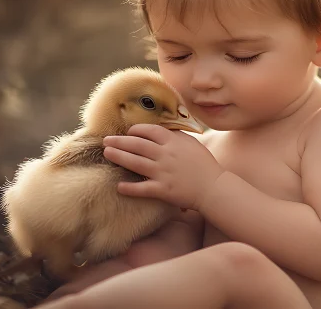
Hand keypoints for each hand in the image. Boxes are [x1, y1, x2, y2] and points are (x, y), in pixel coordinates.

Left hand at [103, 124, 223, 209]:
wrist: (214, 187)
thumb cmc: (204, 165)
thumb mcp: (191, 143)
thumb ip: (175, 136)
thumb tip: (159, 129)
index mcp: (173, 141)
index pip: (149, 130)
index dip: (135, 130)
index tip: (128, 132)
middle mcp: (166, 155)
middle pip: (137, 145)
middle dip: (119, 141)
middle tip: (106, 140)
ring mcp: (163, 172)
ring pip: (135, 163)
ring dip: (119, 157)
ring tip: (107, 153)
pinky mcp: (163, 190)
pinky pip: (142, 188)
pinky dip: (129, 188)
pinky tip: (119, 186)